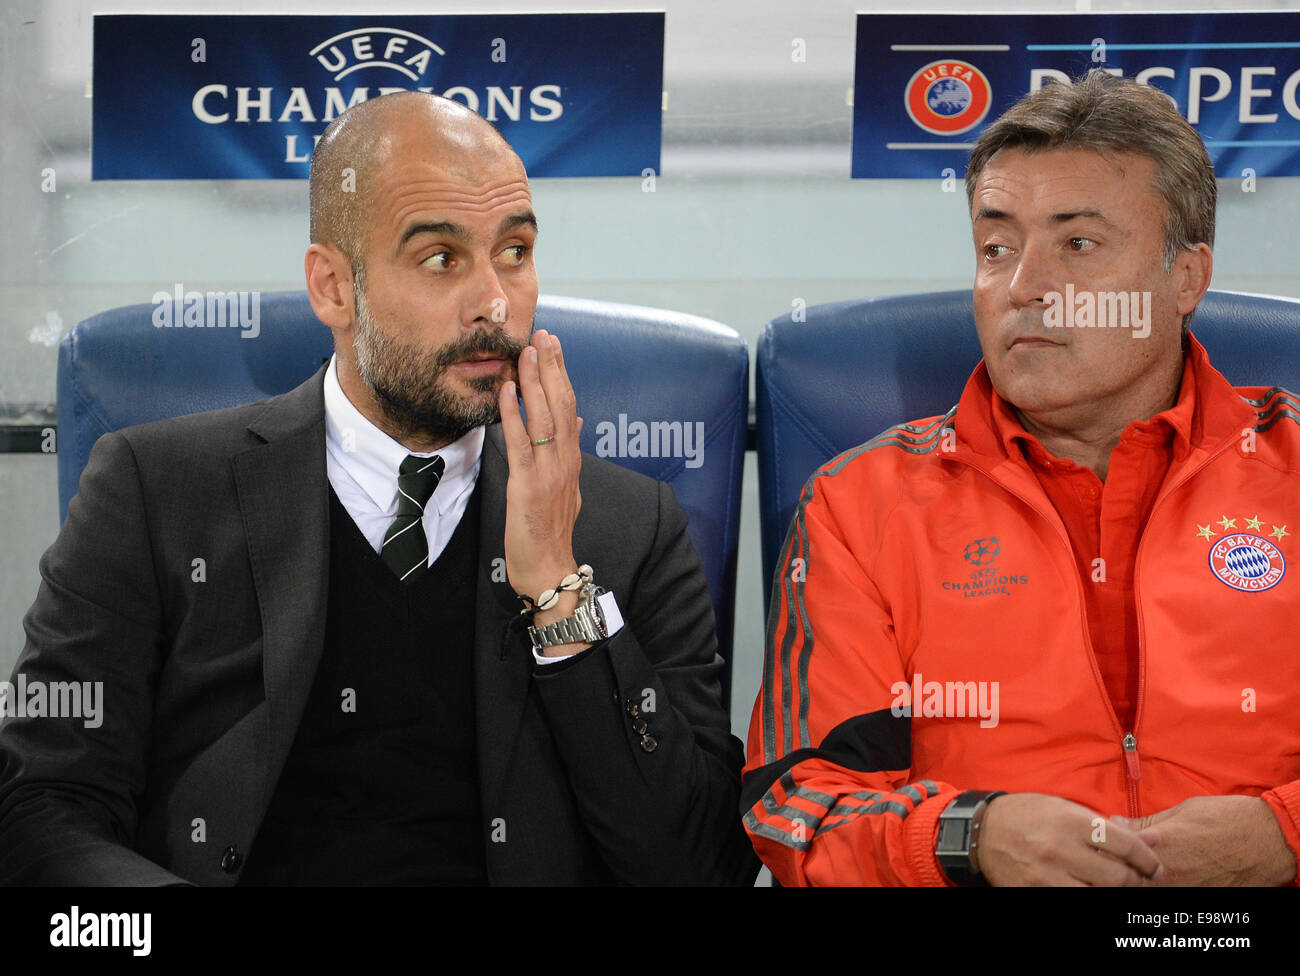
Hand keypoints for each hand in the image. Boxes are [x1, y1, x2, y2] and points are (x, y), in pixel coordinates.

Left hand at [498, 330, 585, 645]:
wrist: (550, 568)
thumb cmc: (552, 531)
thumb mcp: (567, 487)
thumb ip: (569, 452)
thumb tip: (575, 420)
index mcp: (571, 459)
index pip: (570, 406)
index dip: (562, 374)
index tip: (554, 346)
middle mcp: (565, 461)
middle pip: (562, 404)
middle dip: (553, 367)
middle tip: (545, 335)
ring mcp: (549, 472)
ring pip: (545, 417)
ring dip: (536, 382)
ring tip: (528, 352)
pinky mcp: (528, 486)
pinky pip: (521, 443)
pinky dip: (514, 414)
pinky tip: (507, 390)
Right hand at [976, 792, 1161, 885]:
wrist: (981, 831)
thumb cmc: (1027, 814)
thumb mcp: (1064, 808)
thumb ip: (1104, 825)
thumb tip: (1149, 839)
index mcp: (1070, 822)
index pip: (1125, 845)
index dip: (1148, 859)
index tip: (1154, 867)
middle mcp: (1060, 849)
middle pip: (1118, 877)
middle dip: (1137, 882)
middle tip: (1140, 881)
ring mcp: (1046, 876)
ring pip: (1099, 895)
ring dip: (1112, 892)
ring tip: (1115, 886)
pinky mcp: (1035, 893)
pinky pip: (1073, 901)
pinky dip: (1087, 896)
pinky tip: (1089, 889)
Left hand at [1118, 795, 1296, 885]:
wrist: (1270, 842)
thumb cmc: (1228, 820)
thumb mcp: (1182, 811)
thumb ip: (1145, 822)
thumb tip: (1116, 822)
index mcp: (1156, 844)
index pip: (1111, 851)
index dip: (1101, 848)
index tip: (1097, 844)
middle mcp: (1165, 872)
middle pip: (1121, 878)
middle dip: (1112, 868)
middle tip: (1109, 861)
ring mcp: (1180, 891)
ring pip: (1140, 893)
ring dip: (1131, 883)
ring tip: (1130, 872)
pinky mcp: (1195, 902)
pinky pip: (1166, 900)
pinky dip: (1155, 892)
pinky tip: (1155, 883)